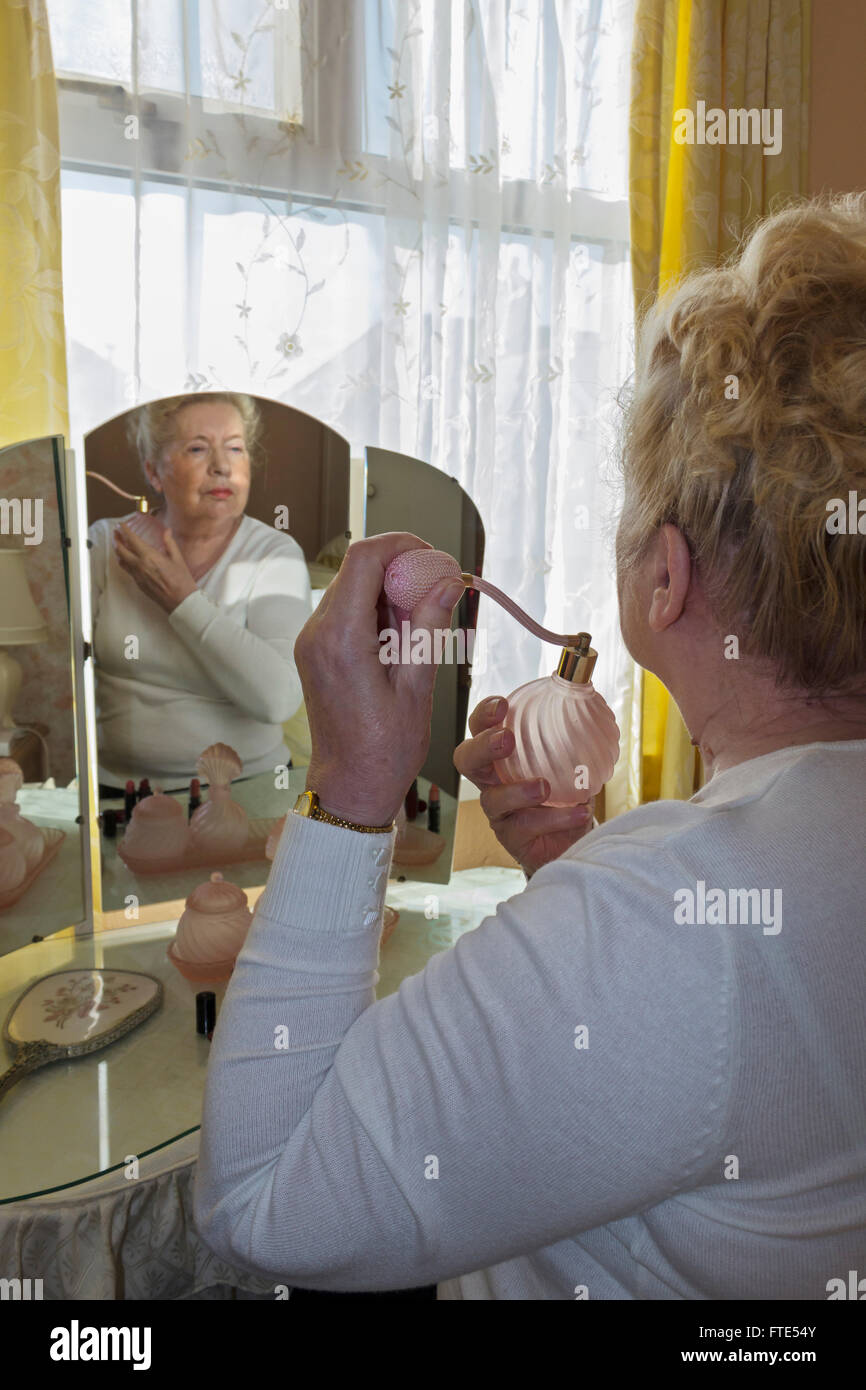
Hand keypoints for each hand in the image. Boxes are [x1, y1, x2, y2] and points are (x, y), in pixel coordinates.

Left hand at [112, 523, 197, 614]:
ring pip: (121, 560)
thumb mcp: (178, 558)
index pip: (131, 540)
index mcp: (149, 556)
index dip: (124, 530)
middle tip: (117, 532)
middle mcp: (140, 565)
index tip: (121, 524)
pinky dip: (123, 561)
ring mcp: (137, 575)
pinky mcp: (138, 583)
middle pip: (121, 549)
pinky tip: (126, 559)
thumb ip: (169, 543)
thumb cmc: (181, 580)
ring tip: (119, 544)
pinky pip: (126, 569)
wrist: (180, 600)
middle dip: (117, 539)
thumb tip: (167, 531)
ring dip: (118, 550)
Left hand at [296, 533, 464, 827]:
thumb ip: (430, 625)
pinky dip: (378, 611)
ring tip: (423, 626)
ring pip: (354, 588)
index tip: (434, 559)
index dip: (402, 546)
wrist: (350, 787)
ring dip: (392, 593)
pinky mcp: (317, 651)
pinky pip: (348, 611)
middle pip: (359, 570)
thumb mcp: (418, 686)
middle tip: (439, 593)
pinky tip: (403, 639)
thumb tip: (447, 581)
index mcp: (341, 639)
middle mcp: (318, 633)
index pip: (365, 559)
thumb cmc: (383, 749)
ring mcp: (312, 641)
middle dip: (402, 571)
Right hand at [453, 696, 595, 876]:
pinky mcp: (512, 838)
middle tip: (506, 740)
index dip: (484, 715)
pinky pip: (525, 827)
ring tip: (544, 787)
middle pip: (467, 760)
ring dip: (518, 791)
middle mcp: (492, 782)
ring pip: (493, 799)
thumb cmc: (567, 795)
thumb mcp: (570, 763)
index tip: (503, 704)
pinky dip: (555, 818)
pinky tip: (579, 811)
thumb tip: (591, 702)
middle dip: (482, 746)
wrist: (575, 841)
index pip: (480, 729)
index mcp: (502, 756)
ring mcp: (499, 812)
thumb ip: (573, 739)